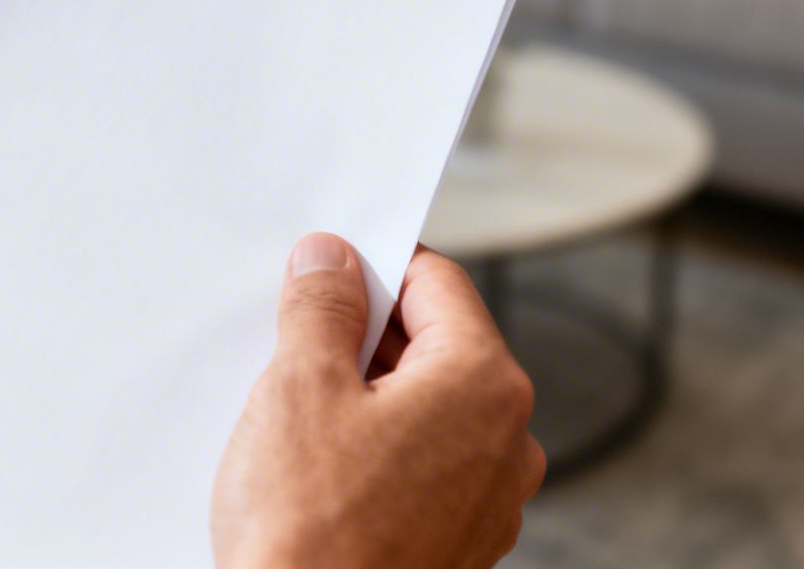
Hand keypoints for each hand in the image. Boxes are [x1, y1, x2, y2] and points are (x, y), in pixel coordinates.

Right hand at [212, 235, 543, 568]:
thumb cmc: (311, 534)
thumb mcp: (300, 386)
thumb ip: (322, 307)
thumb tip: (332, 263)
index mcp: (485, 384)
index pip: (436, 283)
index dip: (371, 268)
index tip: (323, 274)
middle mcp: (506, 442)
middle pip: (435, 346)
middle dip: (365, 338)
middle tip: (296, 352)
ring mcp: (488, 502)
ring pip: (425, 410)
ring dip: (367, 400)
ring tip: (300, 424)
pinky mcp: (459, 544)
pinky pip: (422, 468)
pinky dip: (377, 455)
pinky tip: (321, 475)